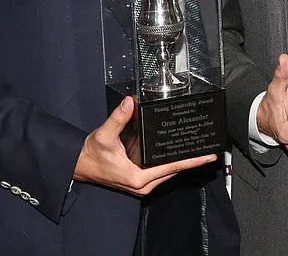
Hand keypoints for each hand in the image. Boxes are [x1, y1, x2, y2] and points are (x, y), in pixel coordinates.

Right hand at [73, 96, 217, 195]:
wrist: (80, 165)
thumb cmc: (92, 154)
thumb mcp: (104, 135)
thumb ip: (118, 118)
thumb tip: (130, 102)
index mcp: (138, 177)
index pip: (172, 168)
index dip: (191, 161)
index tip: (207, 157)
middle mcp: (143, 185)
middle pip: (174, 171)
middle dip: (191, 160)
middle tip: (208, 149)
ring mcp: (143, 184)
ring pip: (168, 172)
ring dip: (181, 161)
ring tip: (198, 148)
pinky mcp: (141, 180)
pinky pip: (161, 170)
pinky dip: (170, 161)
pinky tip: (179, 151)